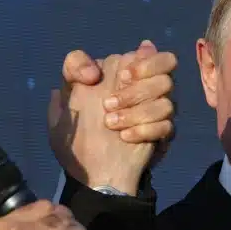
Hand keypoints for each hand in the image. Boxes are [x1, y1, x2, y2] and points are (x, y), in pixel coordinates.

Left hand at [49, 40, 176, 194]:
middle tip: (108, 103)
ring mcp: (158, 109)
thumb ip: (72, 76)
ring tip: (110, 125)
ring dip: (136, 110)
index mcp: (123, 76)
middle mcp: (146, 88)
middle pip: (167, 67)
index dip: (140, 61)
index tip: (120, 77)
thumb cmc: (76, 140)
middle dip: (136, 86)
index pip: (148, 53)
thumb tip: (94, 69)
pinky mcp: (164, 132)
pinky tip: (125, 138)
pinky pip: (167, 124)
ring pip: (167, 95)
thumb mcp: (63, 105)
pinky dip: (144, 129)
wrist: (94, 176)